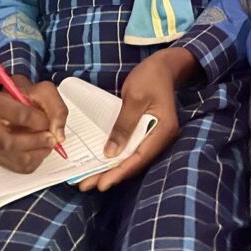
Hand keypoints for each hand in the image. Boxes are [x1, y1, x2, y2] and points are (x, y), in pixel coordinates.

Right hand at [0, 77, 67, 172]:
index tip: (47, 120)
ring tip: (46, 139)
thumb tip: (57, 132)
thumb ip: (56, 108)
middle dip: (37, 140)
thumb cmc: (26, 97)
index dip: (39, 120)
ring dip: (40, 150)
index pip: (18, 115)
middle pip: (10, 143)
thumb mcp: (44, 91)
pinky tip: (39, 146)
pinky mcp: (1, 159)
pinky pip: (23, 166)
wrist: (18, 104)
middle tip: (50, 136)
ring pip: (18, 157)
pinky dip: (38, 158)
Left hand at [78, 47, 199, 191]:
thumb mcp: (134, 98)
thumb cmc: (150, 77)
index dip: (120, 172)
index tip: (102, 184)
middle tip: (87, 185)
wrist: (163, 65)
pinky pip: (131, 149)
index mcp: (163, 130)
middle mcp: (161, 138)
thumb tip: (111, 152)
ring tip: (89, 179)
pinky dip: (116, 157)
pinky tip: (102, 162)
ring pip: (132, 158)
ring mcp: (155, 136)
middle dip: (111, 175)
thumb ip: (124, 125)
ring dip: (112, 168)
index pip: (140, 157)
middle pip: (135, 162)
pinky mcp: (147, 132)